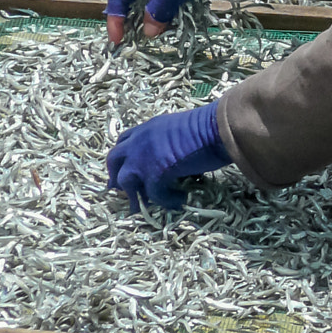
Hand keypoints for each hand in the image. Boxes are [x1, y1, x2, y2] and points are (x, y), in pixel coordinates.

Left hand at [106, 101, 229, 210]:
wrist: (217, 128)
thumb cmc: (208, 126)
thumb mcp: (179, 130)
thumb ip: (167, 143)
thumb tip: (170, 161)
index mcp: (147, 128)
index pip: (123, 141)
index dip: (122, 157)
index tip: (123, 168)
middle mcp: (140, 140)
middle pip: (114, 159)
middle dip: (115, 176)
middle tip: (121, 191)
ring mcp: (144, 157)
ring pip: (125, 180)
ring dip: (135, 195)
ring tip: (144, 206)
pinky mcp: (155, 173)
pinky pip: (153, 194)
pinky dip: (166, 201)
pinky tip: (179, 201)